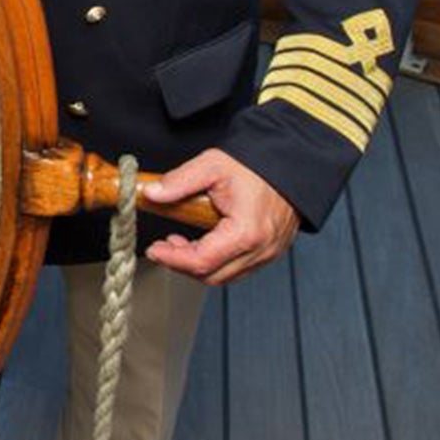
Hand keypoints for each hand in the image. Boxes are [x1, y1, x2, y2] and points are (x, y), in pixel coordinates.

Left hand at [141, 149, 298, 285]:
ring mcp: (268, 254)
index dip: (172, 259)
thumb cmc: (254, 165)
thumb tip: (151, 193)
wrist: (288, 163)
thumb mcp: (211, 165)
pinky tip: (201, 244)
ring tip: (177, 244)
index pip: (201, 261)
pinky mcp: (269, 252)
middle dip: (181, 265)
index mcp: (246, 232)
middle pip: (212, 275)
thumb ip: (178, 181)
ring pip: (225, 276)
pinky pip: (238, 268)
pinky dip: (215, 262)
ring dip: (198, 265)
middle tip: (161, 249)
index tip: (154, 250)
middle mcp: (260, 249)